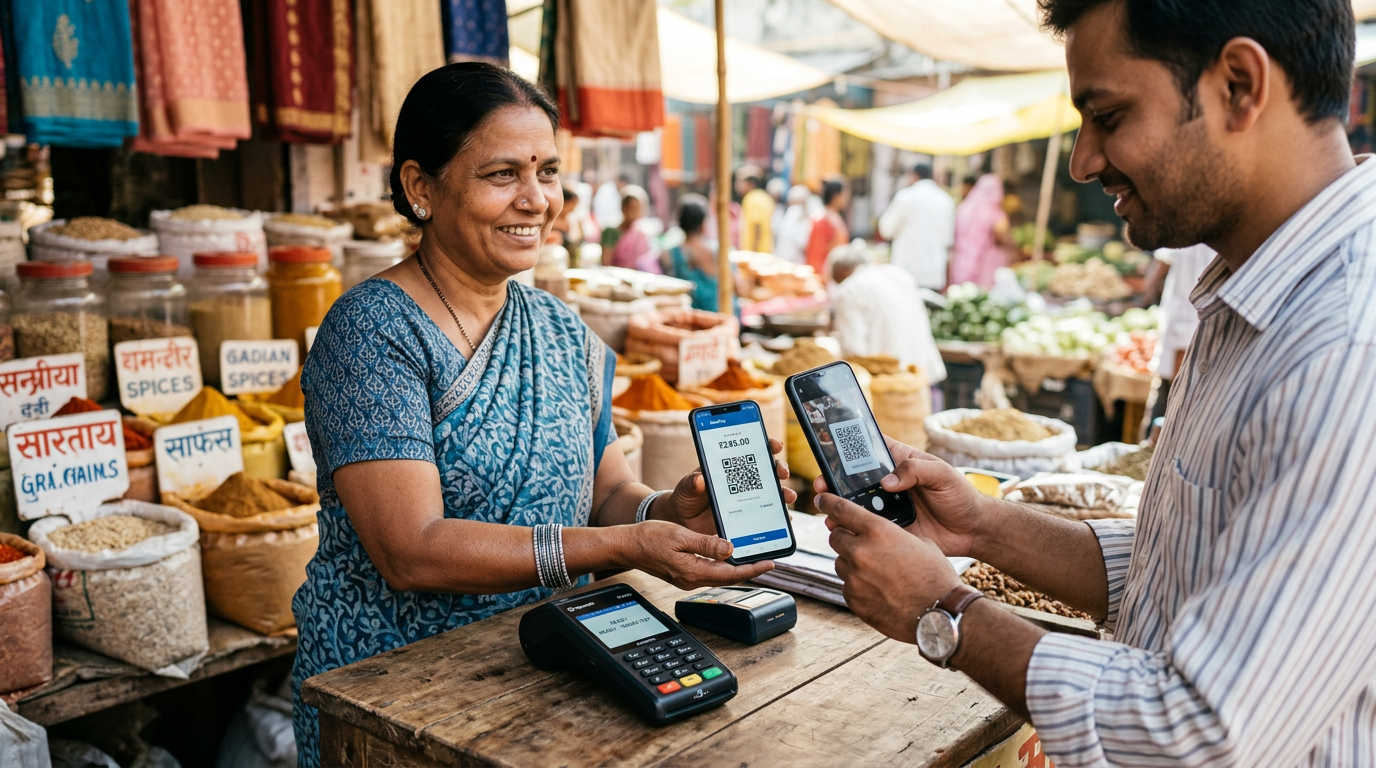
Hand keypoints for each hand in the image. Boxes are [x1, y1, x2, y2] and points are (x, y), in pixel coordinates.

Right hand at [625, 520, 774, 588]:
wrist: (627, 545)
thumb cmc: (649, 538)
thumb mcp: (681, 537)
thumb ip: (706, 544)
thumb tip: (730, 549)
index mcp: (693, 572)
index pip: (731, 574)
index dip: (752, 570)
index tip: (769, 563)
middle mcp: (692, 579)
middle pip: (728, 577)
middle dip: (749, 570)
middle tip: (767, 561)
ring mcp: (687, 578)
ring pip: (719, 575)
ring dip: (736, 568)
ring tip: (752, 558)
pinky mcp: (683, 573)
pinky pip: (709, 571)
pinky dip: (722, 565)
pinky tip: (727, 556)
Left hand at [659, 438, 795, 536]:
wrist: (684, 521)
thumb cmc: (685, 498)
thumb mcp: (685, 488)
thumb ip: (691, 483)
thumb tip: (699, 479)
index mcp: (727, 465)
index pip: (750, 449)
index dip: (765, 444)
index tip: (774, 445)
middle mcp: (741, 479)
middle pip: (767, 469)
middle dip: (779, 468)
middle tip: (781, 473)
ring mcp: (746, 496)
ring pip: (771, 490)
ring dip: (783, 491)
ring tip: (787, 497)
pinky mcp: (748, 513)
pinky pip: (767, 512)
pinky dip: (777, 514)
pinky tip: (784, 517)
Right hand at [812, 437, 990, 557]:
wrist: (973, 530)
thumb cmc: (961, 495)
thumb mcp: (942, 474)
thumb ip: (916, 470)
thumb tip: (887, 482)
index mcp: (899, 462)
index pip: (868, 450)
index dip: (847, 449)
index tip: (829, 451)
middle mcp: (888, 483)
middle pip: (854, 479)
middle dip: (834, 482)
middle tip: (823, 488)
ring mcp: (887, 506)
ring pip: (856, 505)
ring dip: (840, 508)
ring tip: (829, 513)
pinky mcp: (889, 528)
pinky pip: (866, 528)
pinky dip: (853, 529)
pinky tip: (843, 531)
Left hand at [817, 491, 959, 643]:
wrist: (940, 614)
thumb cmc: (935, 576)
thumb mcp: (919, 542)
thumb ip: (889, 534)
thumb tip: (874, 535)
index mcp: (878, 532)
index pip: (841, 510)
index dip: (828, 502)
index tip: (821, 499)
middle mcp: (860, 553)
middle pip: (835, 537)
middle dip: (845, 537)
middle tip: (859, 543)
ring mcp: (854, 578)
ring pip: (840, 562)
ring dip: (852, 562)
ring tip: (876, 571)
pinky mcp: (853, 600)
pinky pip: (847, 585)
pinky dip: (858, 585)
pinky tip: (878, 589)